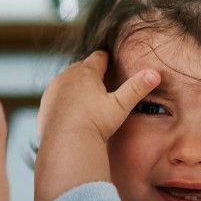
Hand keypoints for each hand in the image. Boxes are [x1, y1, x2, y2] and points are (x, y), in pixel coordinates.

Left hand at [37, 51, 159, 142]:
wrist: (66, 143)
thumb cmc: (95, 123)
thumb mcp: (120, 106)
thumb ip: (137, 88)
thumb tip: (156, 73)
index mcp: (86, 72)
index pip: (99, 57)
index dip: (107, 60)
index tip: (111, 63)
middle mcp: (67, 76)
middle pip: (81, 67)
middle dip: (91, 72)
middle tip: (101, 81)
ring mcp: (53, 89)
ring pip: (67, 80)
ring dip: (75, 85)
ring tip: (86, 96)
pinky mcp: (44, 104)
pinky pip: (56, 96)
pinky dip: (64, 100)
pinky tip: (72, 111)